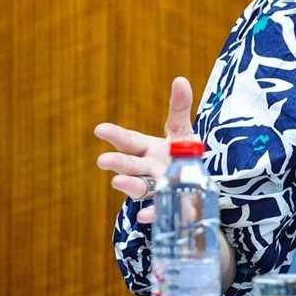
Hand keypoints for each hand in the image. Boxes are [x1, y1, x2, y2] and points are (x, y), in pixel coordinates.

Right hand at [95, 77, 194, 224]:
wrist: (195, 183)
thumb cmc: (182, 154)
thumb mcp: (182, 130)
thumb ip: (179, 108)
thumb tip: (180, 80)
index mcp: (146, 149)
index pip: (128, 140)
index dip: (115, 135)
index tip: (100, 129)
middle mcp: (146, 169)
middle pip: (130, 164)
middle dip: (117, 162)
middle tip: (103, 160)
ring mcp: (155, 188)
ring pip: (139, 187)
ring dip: (128, 185)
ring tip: (118, 181)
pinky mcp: (166, 205)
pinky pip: (157, 210)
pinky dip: (150, 212)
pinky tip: (145, 215)